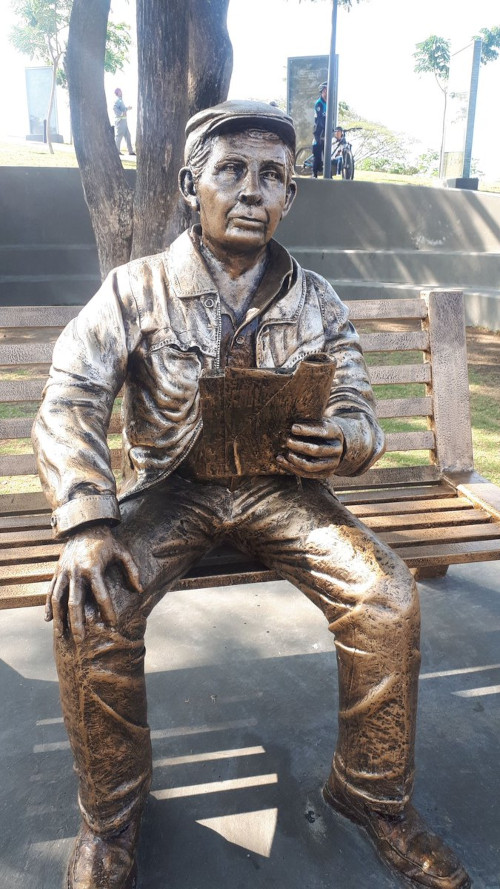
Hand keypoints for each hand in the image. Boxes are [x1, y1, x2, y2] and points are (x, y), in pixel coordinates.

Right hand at [46, 526, 141, 641]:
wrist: (83, 523)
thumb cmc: (106, 540)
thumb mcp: (122, 551)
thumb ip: (132, 570)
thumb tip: (140, 590)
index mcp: (93, 567)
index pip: (101, 594)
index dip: (107, 610)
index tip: (112, 624)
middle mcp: (76, 571)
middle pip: (75, 602)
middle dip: (77, 622)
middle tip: (80, 640)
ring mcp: (64, 571)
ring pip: (58, 599)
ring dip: (59, 618)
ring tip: (61, 635)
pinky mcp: (57, 571)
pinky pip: (50, 591)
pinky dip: (48, 605)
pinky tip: (48, 619)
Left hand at [276, 418, 343, 477]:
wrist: (335, 445)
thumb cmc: (321, 430)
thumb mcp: (320, 421)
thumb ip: (310, 420)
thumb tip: (290, 414)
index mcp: (336, 433)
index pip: (323, 432)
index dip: (307, 430)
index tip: (293, 428)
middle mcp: (337, 449)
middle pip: (316, 450)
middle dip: (299, 446)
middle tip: (287, 441)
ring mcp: (332, 463)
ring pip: (311, 466)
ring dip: (295, 460)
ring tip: (284, 454)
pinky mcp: (325, 474)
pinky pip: (307, 474)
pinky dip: (292, 468)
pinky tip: (282, 460)